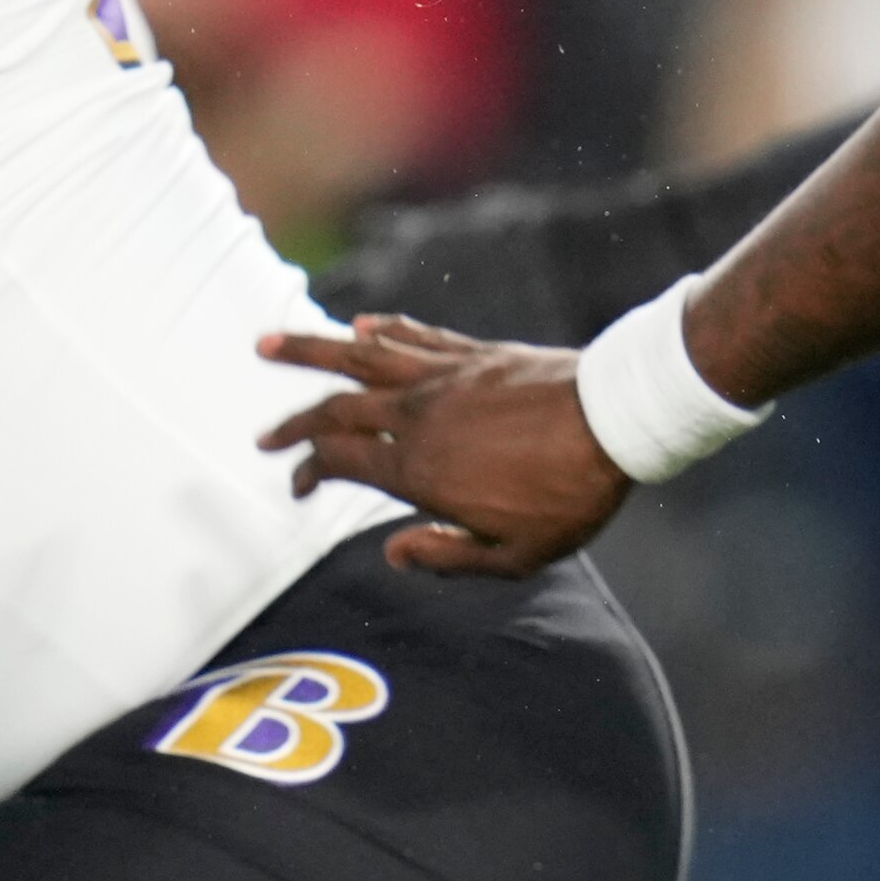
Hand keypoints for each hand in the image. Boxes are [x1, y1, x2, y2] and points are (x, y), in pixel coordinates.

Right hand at [258, 315, 631, 578]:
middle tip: (263, 436)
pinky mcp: (474, 353)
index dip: (307, 473)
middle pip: (335, 409)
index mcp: (418, 469)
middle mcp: (417, 415)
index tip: (297, 486)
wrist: (616, 422)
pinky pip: (414, 335)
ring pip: (359, 356)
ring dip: (308, 350)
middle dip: (292, 423)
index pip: (339, 462)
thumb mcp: (513, 555)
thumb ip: (445, 557)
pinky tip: (359, 324)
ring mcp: (443, 377)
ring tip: (265, 344)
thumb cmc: (569, 496)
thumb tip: (392, 551)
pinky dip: (380, 328)